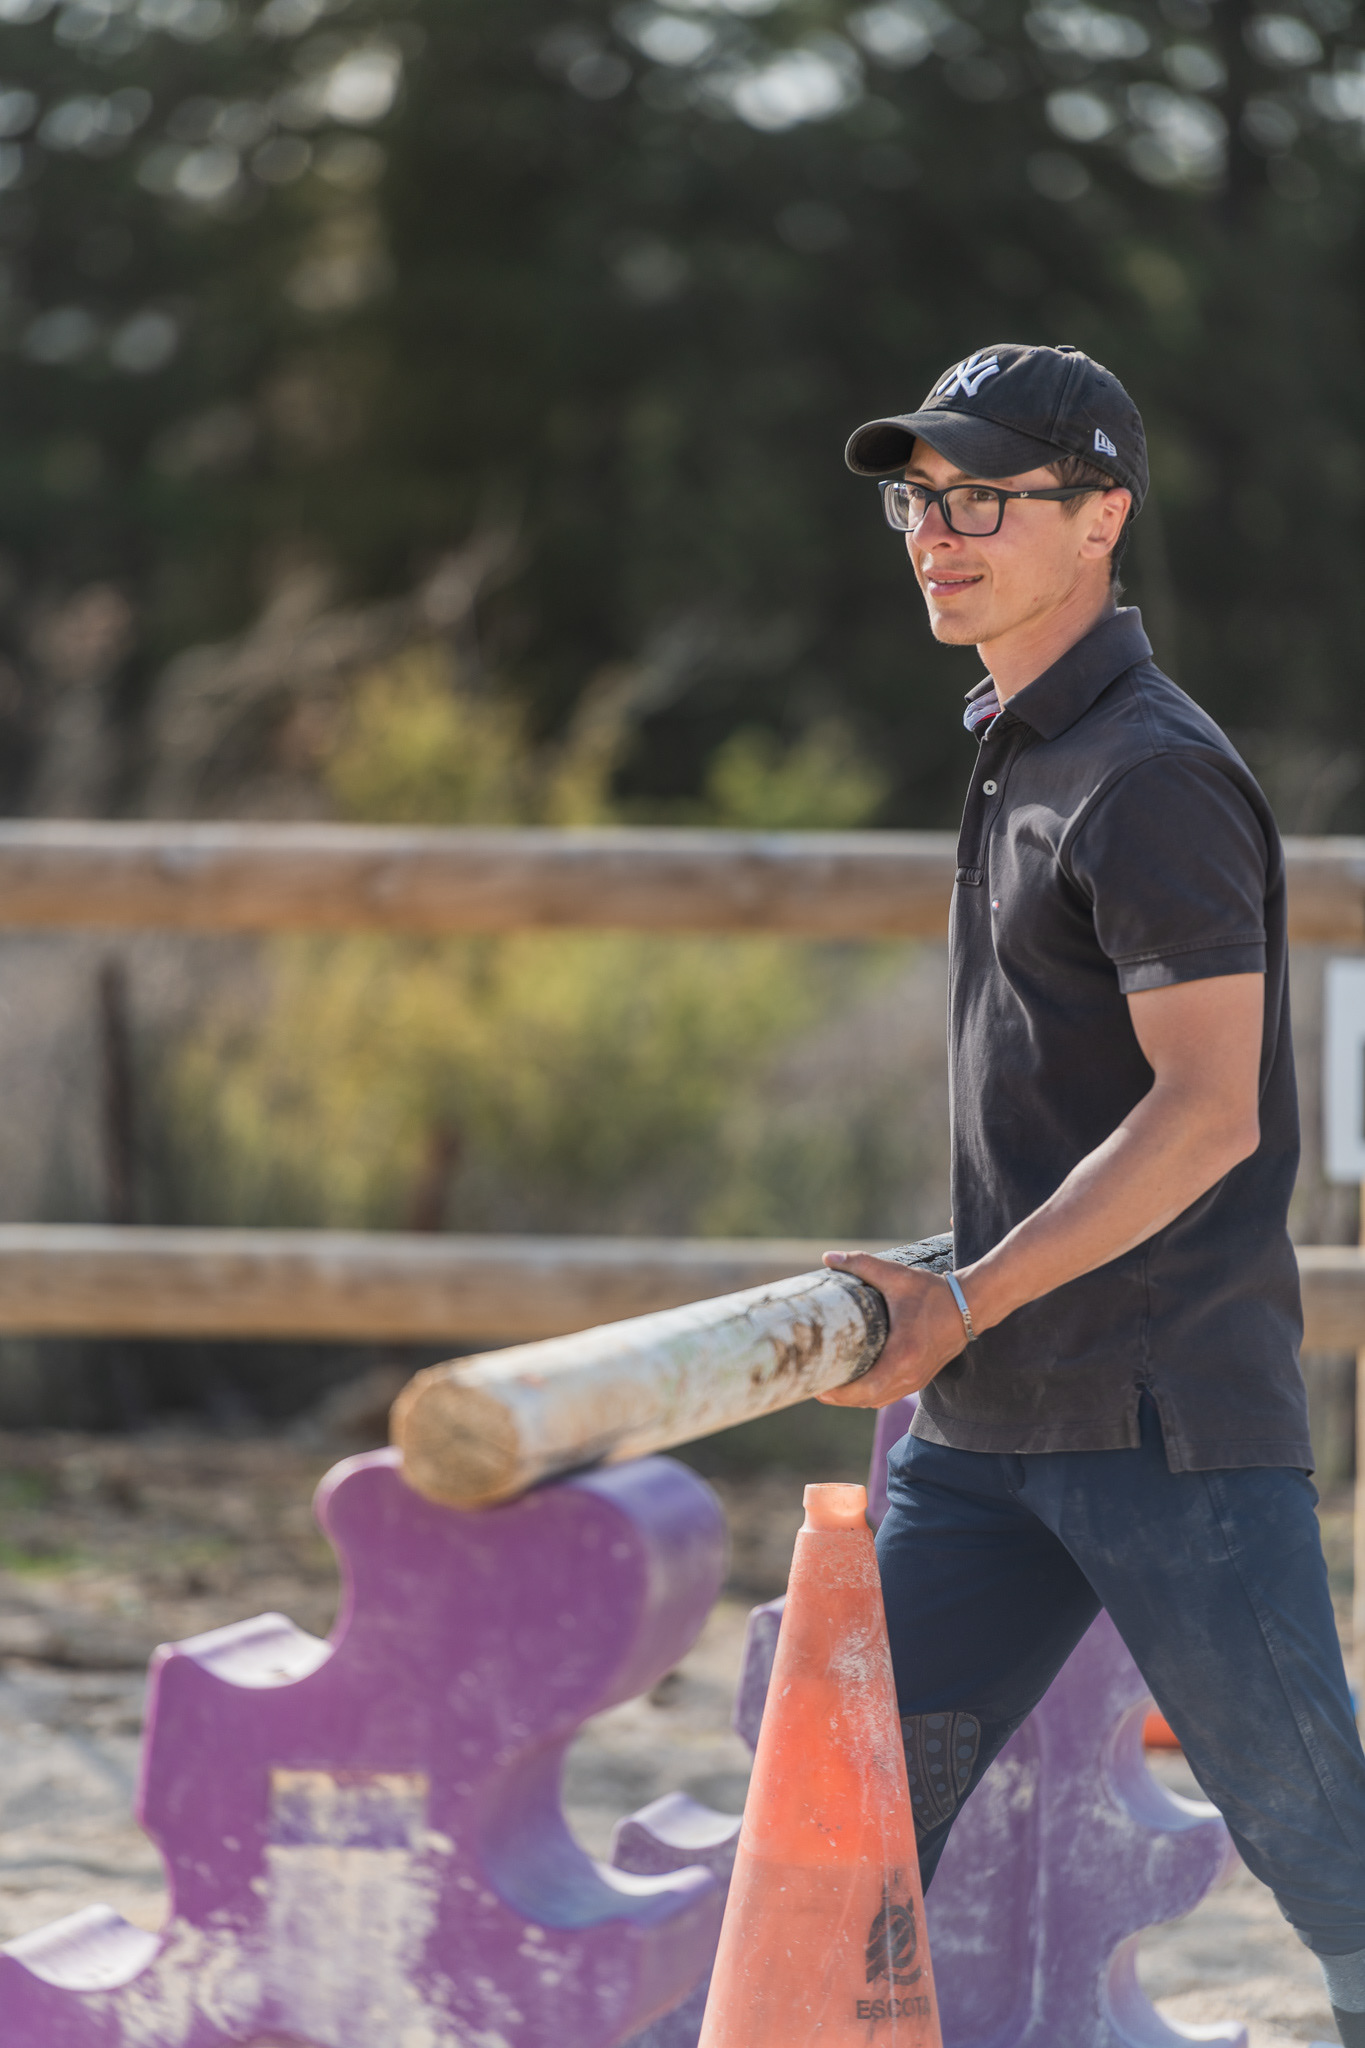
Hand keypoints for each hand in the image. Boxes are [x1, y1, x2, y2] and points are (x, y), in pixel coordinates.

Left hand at [817, 1251, 969, 1406]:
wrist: (971, 1306)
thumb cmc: (934, 1293)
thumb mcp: (897, 1276)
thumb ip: (863, 1265)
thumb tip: (830, 1257)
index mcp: (902, 1355)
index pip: (865, 1388)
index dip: (839, 1393)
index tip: (817, 1384)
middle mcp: (910, 1375)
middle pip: (867, 1400)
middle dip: (840, 1397)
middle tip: (816, 1384)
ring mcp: (917, 1380)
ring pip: (879, 1400)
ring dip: (854, 1398)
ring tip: (831, 1385)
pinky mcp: (921, 1379)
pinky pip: (890, 1395)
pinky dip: (871, 1395)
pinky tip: (856, 1384)